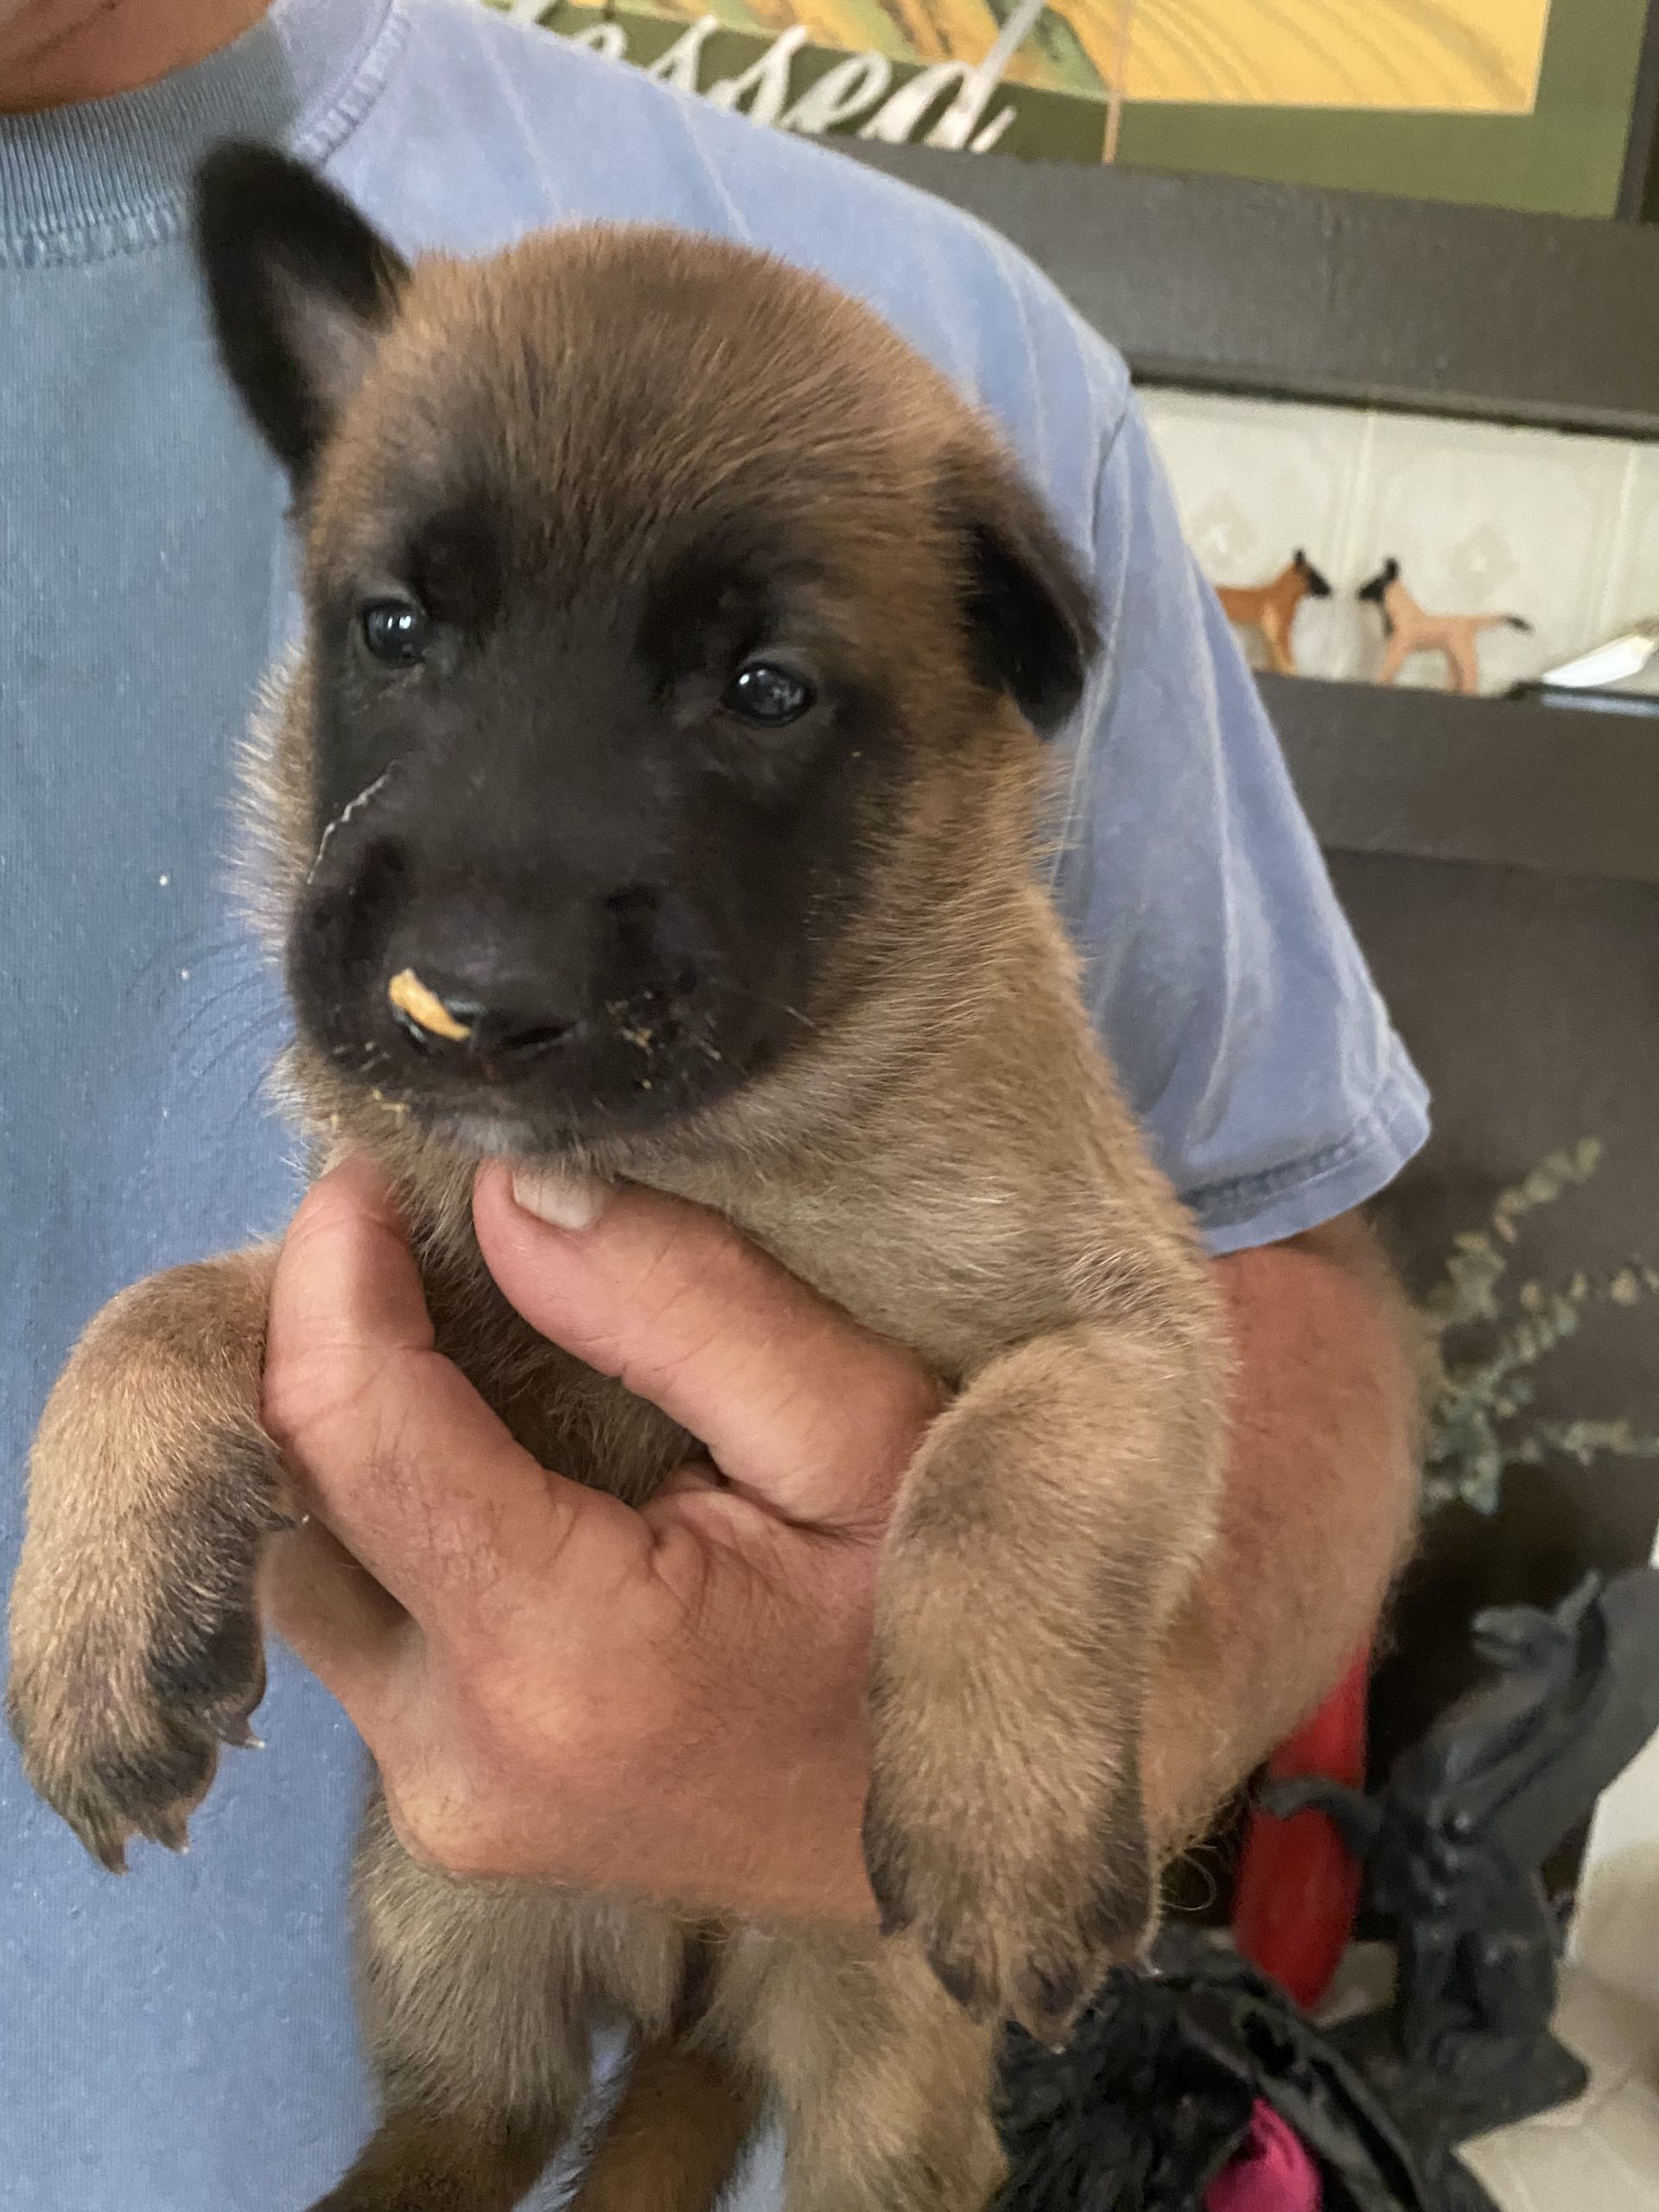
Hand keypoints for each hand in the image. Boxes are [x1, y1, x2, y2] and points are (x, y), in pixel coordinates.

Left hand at [258, 1153, 939, 1922]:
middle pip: (300, 1505)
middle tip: (402, 1226)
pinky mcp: (458, 1812)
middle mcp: (463, 1763)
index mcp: (569, 1662)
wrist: (1009, 1823)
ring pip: (311, 1566)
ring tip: (441, 1321)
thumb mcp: (861, 1426)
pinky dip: (390, 1513)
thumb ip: (678, 1304)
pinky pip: (364, 1624)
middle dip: (323, 1346)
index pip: (354, 1433)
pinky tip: (477, 1442)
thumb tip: (504, 1193)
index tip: (371, 1169)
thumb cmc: (974, 1612)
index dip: (332, 1277)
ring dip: (351, 1435)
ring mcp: (449, 1808)